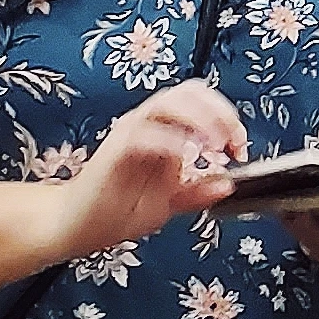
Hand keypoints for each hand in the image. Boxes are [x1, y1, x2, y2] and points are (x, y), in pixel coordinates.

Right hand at [52, 79, 247, 259]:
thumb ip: (198, 192)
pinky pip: (142, 134)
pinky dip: (169, 141)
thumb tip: (228, 183)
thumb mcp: (170, 204)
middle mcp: (147, 126)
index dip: (227, 116)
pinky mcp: (114, 152)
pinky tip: (186, 155)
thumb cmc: (117, 210)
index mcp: (164, 132)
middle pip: (187, 92)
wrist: (77, 226)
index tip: (241, 147)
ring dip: (199, 119)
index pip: (201, 102)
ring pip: (166, 104)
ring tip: (214, 144)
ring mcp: (129, 135)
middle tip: (231, 141)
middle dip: (219, 112)